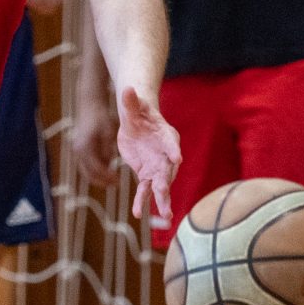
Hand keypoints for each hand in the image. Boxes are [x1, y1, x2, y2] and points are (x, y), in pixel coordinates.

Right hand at [71, 81, 119, 185]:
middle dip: (103, 181)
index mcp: (85, 147)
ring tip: (113, 178)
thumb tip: (108, 165)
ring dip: (99, 177)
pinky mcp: (78, 150)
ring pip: (86, 171)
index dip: (107, 177)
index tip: (118, 181)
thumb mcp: (108, 132)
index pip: (96, 169)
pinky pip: (86, 166)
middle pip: (89, 174)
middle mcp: (78, 151)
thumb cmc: (101, 117)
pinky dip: (95, 170)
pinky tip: (107, 169)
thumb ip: (107, 149)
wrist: (89, 105)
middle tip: (116, 183)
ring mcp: (76, 151)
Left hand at [112, 86, 180, 221]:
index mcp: (166, 135)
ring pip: (161, 186)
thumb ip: (130, 102)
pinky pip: (145, 191)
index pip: (171, 142)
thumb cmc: (139, 113)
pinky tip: (137, 214)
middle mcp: (166, 154)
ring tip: (167, 216)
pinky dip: (141, 202)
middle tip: (165, 194)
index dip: (173, 150)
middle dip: (167, 183)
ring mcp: (157, 167)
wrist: (139, 124)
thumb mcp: (133, 107)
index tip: (176, 158)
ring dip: (162, 201)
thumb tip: (127, 88)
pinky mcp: (147, 175)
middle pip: (168, 170)